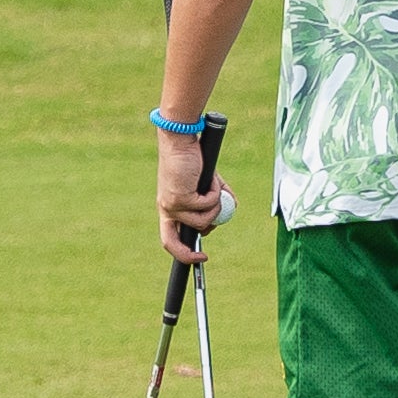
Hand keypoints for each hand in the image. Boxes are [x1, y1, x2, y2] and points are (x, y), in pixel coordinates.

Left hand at [157, 131, 229, 264]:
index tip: (200, 257)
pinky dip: (216, 192)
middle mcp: (167, 209)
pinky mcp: (181, 198)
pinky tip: (212, 178)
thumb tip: (230, 209)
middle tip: (204, 255)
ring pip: (202, 221)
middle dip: (189, 254)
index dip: (182, 253)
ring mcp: (173, 205)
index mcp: (169, 208)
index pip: (170, 237)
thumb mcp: (204, 184)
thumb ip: (214, 198)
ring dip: (216, 207)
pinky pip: (208, 205)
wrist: (182, 141)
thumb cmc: (192, 159)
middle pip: (172, 243)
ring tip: (216, 188)